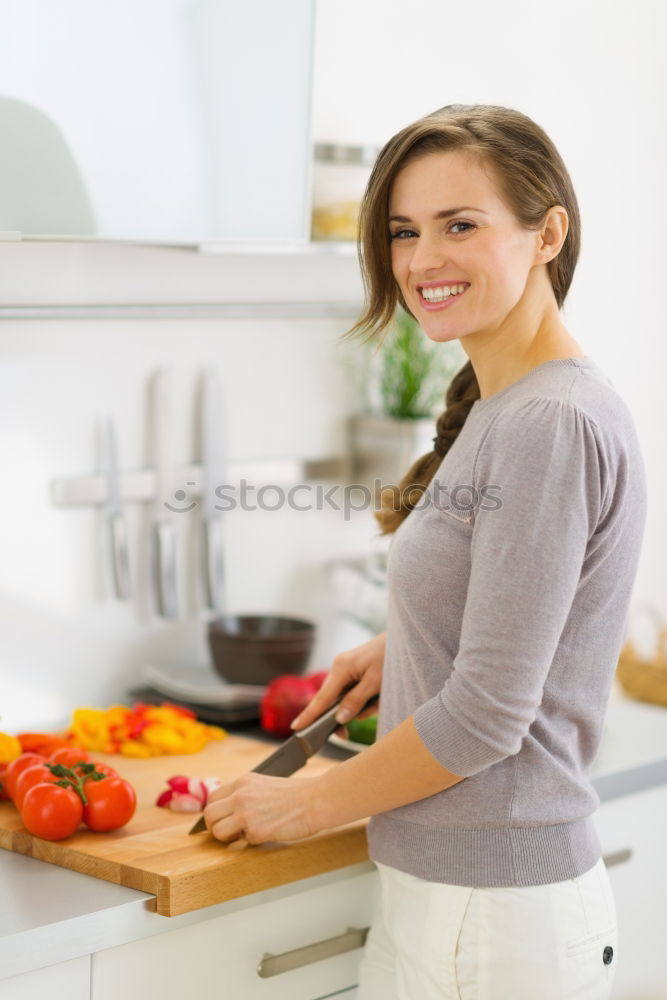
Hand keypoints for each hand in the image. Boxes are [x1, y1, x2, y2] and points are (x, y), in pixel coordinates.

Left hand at [203, 773, 319, 844]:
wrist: (314, 800)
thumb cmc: (296, 794)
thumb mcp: (263, 784)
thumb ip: (245, 793)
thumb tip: (231, 809)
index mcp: (243, 782)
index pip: (212, 797)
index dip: (215, 811)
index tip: (220, 819)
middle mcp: (240, 795)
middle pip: (209, 814)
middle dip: (214, 826)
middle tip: (226, 832)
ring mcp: (246, 813)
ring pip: (217, 831)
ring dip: (227, 838)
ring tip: (241, 837)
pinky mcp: (255, 830)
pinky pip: (241, 842)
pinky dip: (250, 842)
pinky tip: (264, 835)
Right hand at [290, 632, 385, 730]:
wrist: (405, 638)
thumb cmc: (392, 657)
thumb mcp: (376, 682)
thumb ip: (356, 701)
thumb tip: (339, 719)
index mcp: (341, 667)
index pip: (322, 698)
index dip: (310, 715)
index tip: (297, 728)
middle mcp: (339, 667)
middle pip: (335, 701)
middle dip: (353, 711)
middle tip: (370, 710)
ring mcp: (347, 668)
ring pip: (348, 699)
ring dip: (366, 704)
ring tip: (382, 695)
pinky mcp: (355, 671)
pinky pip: (356, 692)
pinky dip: (368, 698)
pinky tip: (380, 692)